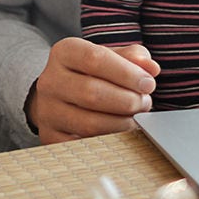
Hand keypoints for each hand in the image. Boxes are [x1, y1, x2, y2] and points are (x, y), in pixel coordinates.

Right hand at [26, 39, 160, 143]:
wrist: (59, 96)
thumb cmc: (90, 74)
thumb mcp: (108, 57)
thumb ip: (132, 57)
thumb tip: (151, 68)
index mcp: (63, 53)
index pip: (95, 59)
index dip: (127, 73)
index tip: (148, 83)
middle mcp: (50, 81)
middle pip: (92, 93)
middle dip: (127, 101)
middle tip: (144, 103)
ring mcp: (48, 111)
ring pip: (89, 123)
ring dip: (122, 124)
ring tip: (136, 119)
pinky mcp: (51, 136)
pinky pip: (85, 145)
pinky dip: (109, 141)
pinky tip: (121, 133)